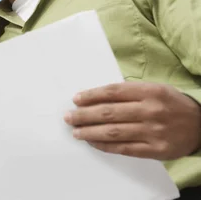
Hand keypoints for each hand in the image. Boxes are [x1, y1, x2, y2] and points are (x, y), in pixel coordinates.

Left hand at [64, 81, 200, 159]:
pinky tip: (93, 142)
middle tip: (69, 117)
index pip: (113, 92)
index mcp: (150, 91)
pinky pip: (124, 148)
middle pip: (109, 112)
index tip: (76, 99)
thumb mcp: (154, 89)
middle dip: (84, 115)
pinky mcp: (156, 150)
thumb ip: (128, 92)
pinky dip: (105, 146)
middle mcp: (151, 111)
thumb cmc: (171, 104)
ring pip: (114, 132)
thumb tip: (95, 97)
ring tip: (76, 132)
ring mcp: (153, 131)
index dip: (91, 96)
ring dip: (90, 132)